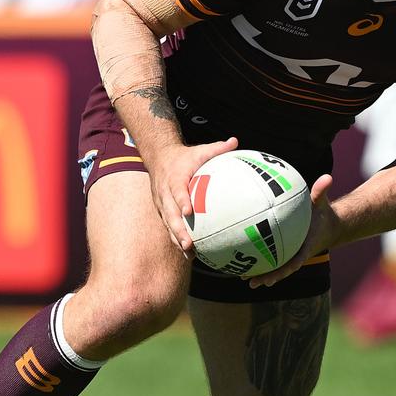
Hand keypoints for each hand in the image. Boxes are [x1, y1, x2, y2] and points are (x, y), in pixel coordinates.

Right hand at [150, 136, 237, 252]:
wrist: (159, 157)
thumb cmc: (185, 156)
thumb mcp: (200, 149)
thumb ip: (218, 147)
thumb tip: (235, 141)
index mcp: (175, 177)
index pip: (177, 190)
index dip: (181, 200)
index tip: (188, 212)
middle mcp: (165, 192)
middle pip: (170, 214)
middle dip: (178, 230)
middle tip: (188, 244)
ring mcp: (162, 203)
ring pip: (168, 224)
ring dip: (177, 239)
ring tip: (189, 254)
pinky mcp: (163, 210)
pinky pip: (169, 226)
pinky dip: (177, 239)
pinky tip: (190, 254)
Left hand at [249, 174, 338, 287]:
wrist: (328, 227)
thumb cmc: (322, 214)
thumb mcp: (322, 203)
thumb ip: (321, 192)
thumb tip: (327, 177)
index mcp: (306, 247)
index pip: (297, 260)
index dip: (286, 268)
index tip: (277, 274)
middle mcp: (297, 254)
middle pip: (282, 270)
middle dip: (268, 277)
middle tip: (252, 281)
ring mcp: (290, 255)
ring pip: (275, 268)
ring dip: (260, 274)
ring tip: (243, 277)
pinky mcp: (284, 252)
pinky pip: (271, 258)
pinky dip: (259, 261)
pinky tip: (242, 262)